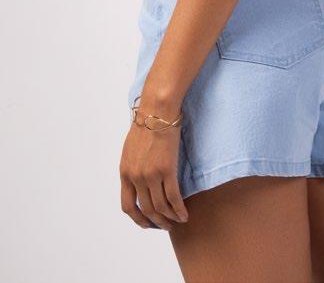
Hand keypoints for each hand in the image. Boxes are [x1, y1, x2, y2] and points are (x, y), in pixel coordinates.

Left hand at [119, 97, 188, 230]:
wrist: (157, 111)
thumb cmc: (147, 124)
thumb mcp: (131, 149)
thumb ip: (133, 167)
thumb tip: (139, 179)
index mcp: (125, 172)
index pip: (128, 205)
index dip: (137, 218)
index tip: (147, 223)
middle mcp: (136, 177)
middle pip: (145, 209)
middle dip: (156, 222)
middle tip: (165, 226)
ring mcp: (150, 175)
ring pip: (160, 207)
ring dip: (169, 218)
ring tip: (177, 221)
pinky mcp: (166, 170)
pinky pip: (173, 198)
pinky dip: (179, 209)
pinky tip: (185, 214)